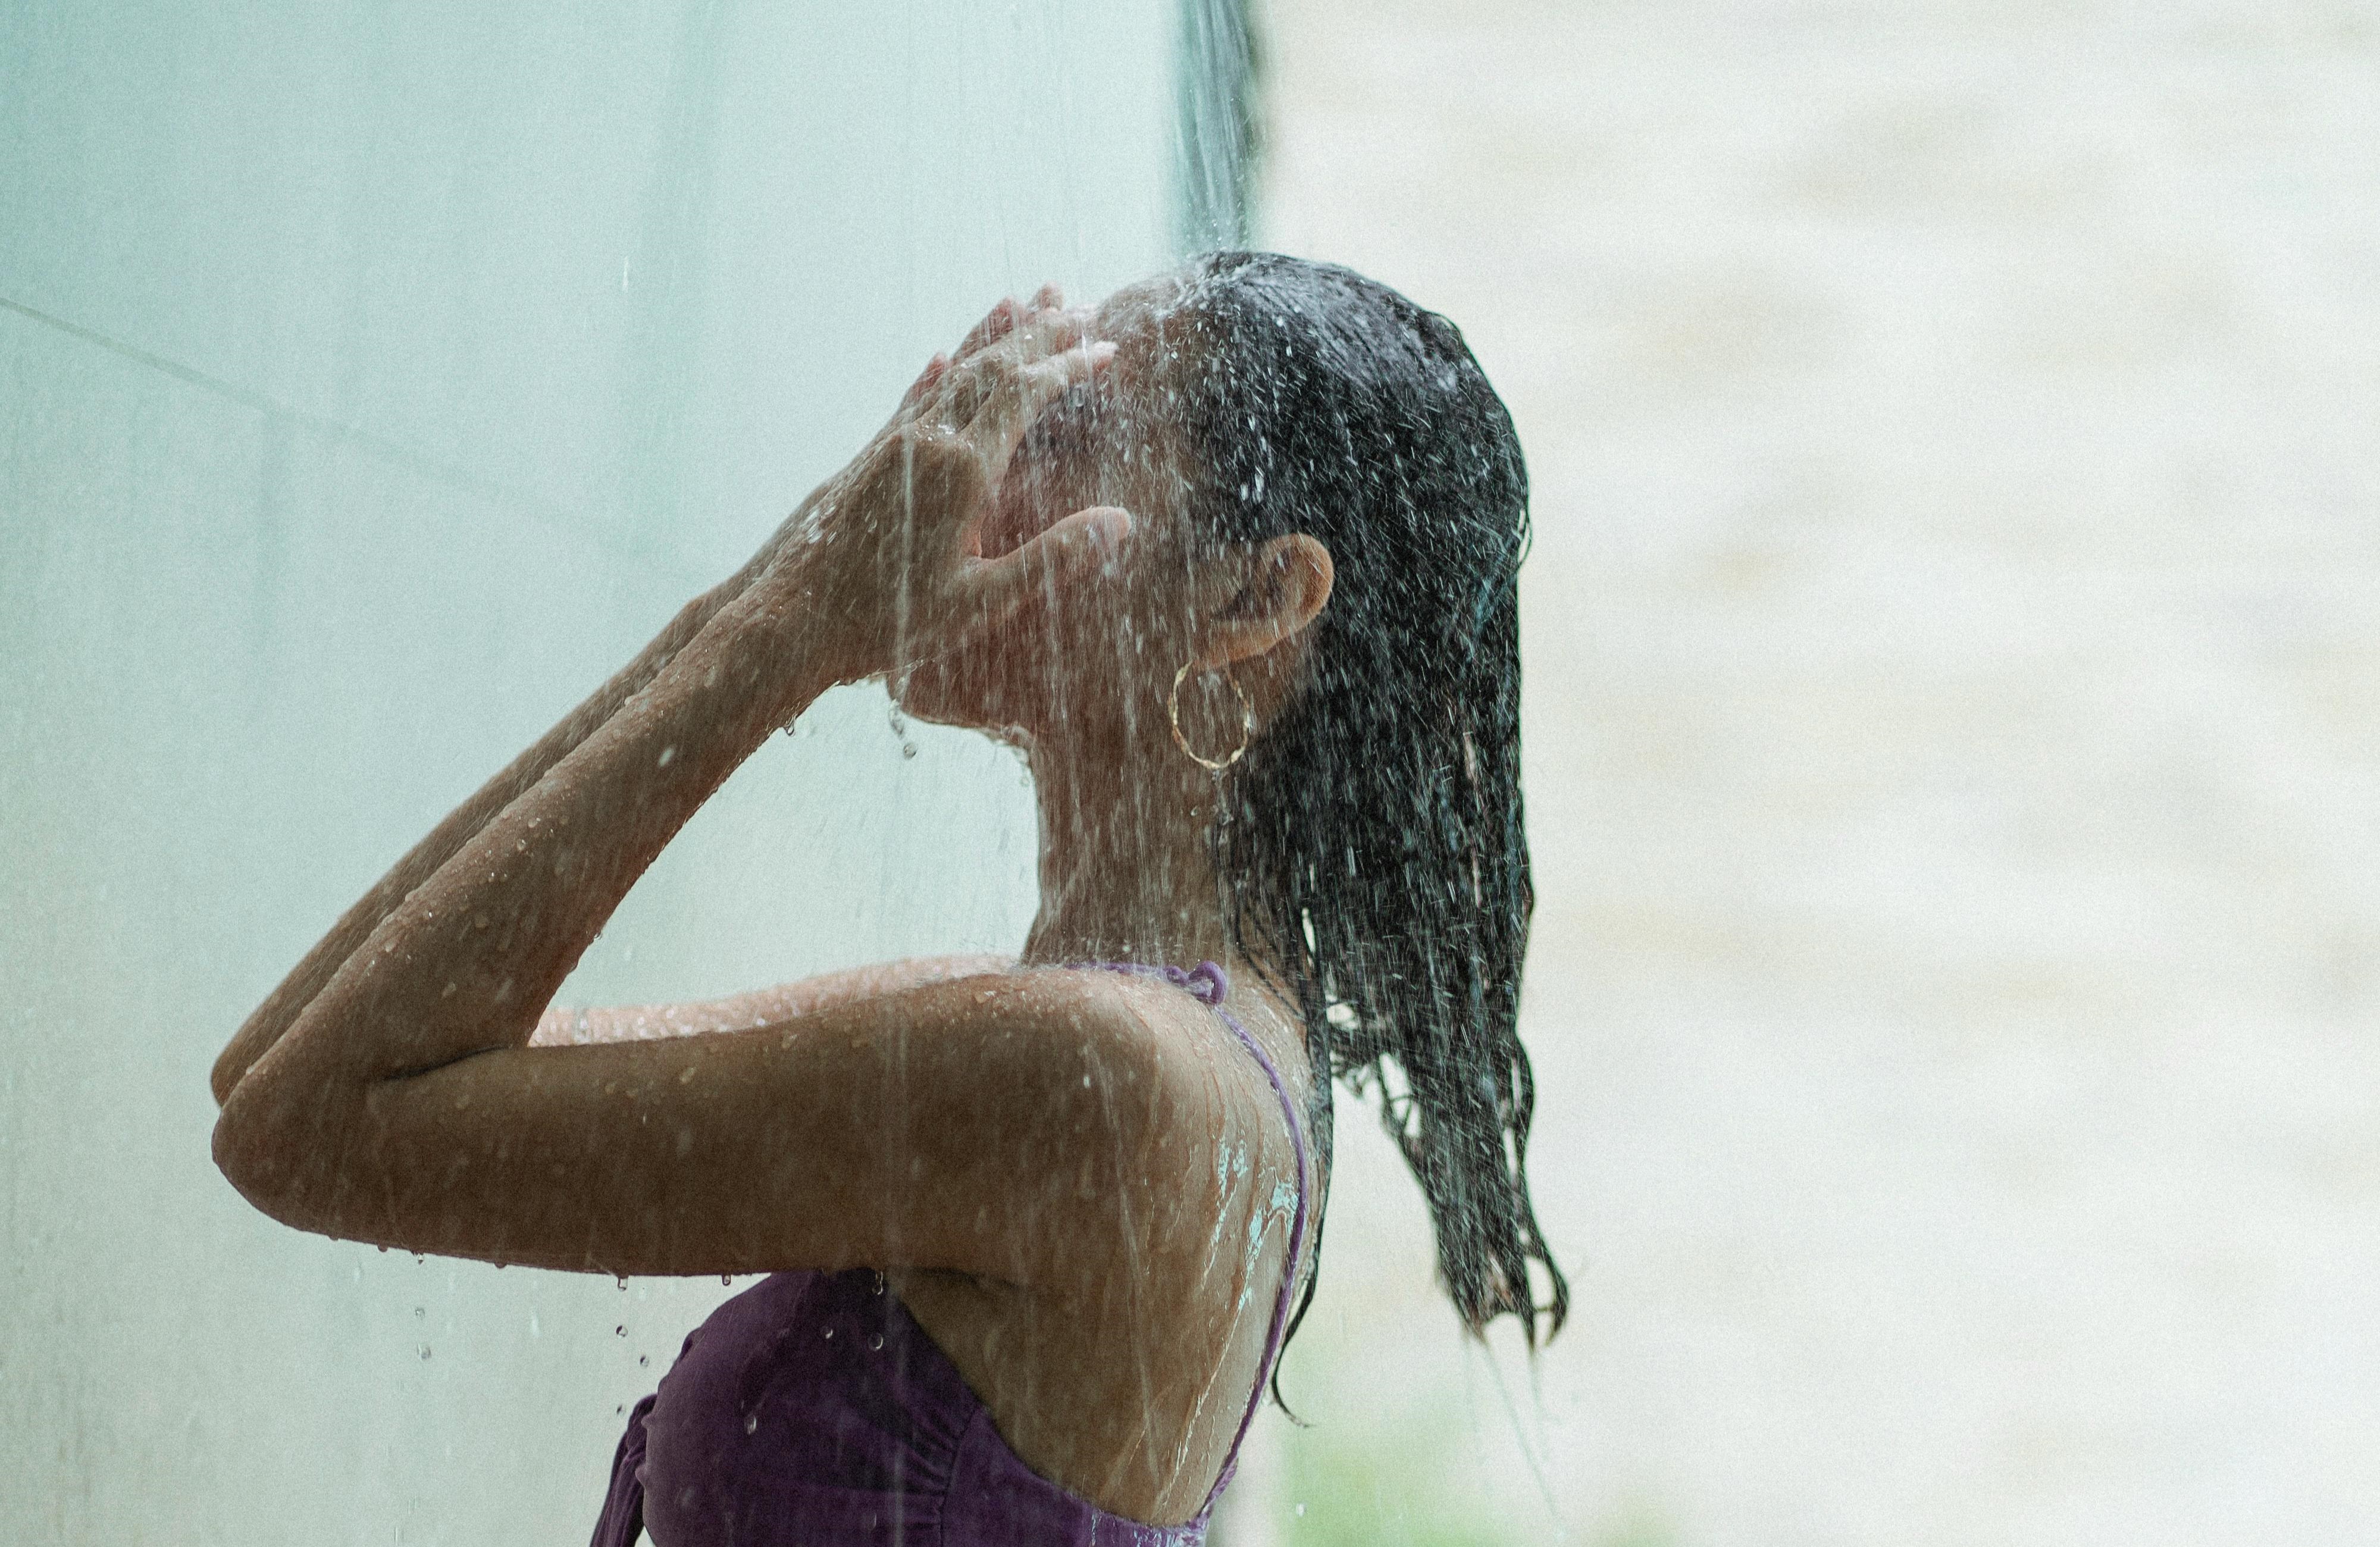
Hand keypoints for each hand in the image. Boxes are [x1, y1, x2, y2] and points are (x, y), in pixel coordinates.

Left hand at [734, 288, 1130, 688]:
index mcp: (963, 470)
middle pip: (993, 367)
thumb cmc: (886, 623)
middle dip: (1040, 332)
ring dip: (992, 335)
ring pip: (953, 371)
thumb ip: (1053, 558)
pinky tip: (943, 357)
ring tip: (1021, 301)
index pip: (1027, 394)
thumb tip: (1120, 522)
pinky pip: (913, 398)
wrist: (791, 620)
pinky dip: (938, 371)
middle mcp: (926, 441)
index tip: (1107, 347)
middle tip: (1080, 304)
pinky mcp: (868, 459)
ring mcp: (893, 445)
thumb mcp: (982, 604)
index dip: (1070, 365)